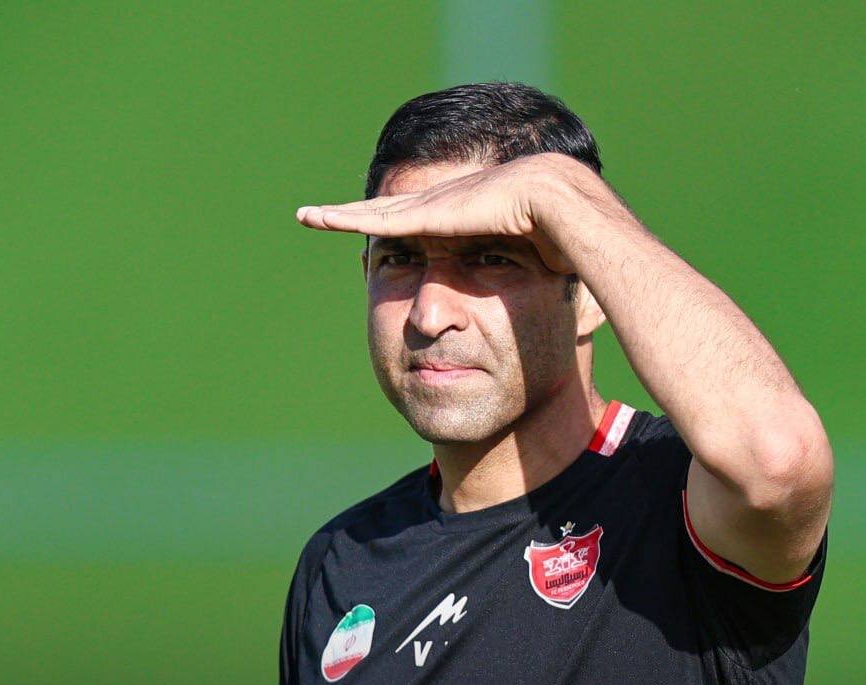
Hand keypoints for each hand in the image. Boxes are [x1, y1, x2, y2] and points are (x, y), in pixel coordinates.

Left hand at [294, 153, 576, 274]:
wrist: (557, 203)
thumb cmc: (558, 237)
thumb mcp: (530, 267)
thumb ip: (523, 279)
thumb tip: (554, 300)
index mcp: (464, 221)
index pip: (420, 224)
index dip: (397, 224)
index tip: (376, 231)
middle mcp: (440, 209)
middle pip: (387, 212)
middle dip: (355, 213)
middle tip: (320, 215)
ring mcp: (429, 208)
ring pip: (373, 212)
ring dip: (339, 214)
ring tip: (307, 215)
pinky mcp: (422, 215)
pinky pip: (374, 219)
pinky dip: (346, 218)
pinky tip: (321, 218)